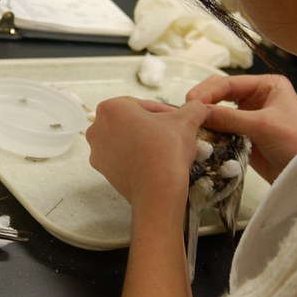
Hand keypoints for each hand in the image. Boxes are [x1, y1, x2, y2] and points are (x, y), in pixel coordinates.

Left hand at [87, 97, 208, 212]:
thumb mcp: (186, 121)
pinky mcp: (103, 170)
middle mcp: (97, 128)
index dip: (165, 112)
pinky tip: (155, 161)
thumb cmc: (166, 151)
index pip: (143, 105)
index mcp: (110, 109)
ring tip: (166, 148)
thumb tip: (199, 105)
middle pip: (132, 121)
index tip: (179, 120)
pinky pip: (123, 157)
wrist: (158, 191)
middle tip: (174, 133)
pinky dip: (137, 156)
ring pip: (127, 139)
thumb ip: (193, 108)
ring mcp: (97, 151)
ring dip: (145, 141)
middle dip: (153, 126)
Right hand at [186, 74, 296, 181]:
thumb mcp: (263, 126)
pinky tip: (200, 134)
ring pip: (221, 112)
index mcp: (268, 85)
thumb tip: (199, 111)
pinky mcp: (246, 136)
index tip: (192, 101)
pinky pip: (224, 130)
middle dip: (205, 100)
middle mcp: (258, 97)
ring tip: (190, 122)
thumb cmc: (296, 142)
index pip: (231, 83)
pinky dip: (212, 131)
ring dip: (206, 116)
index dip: (209, 91)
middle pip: (223, 94)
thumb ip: (229, 118)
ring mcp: (251, 117)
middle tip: (187, 109)